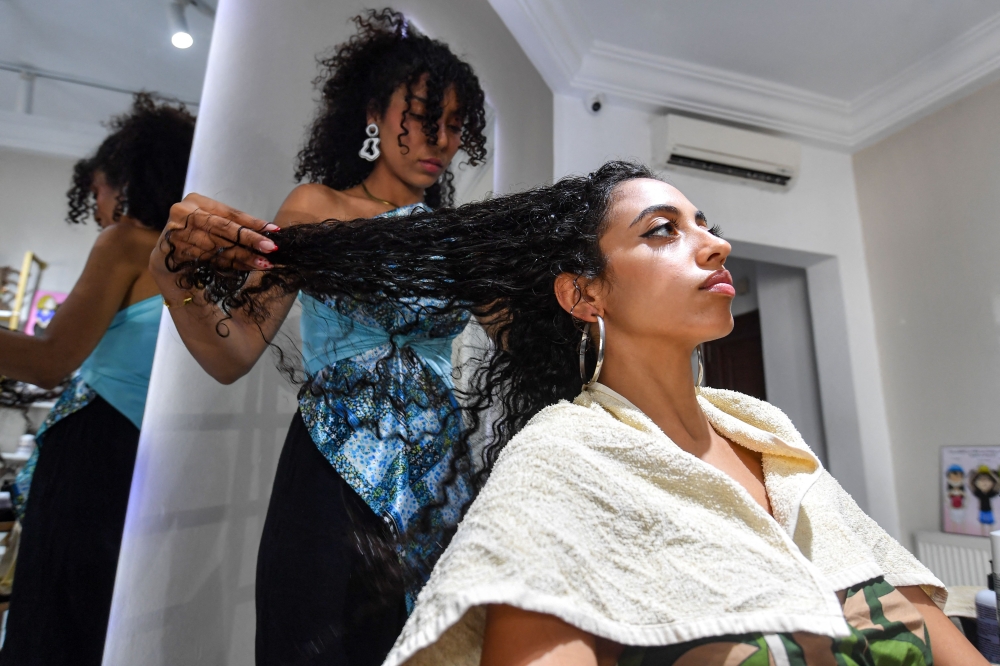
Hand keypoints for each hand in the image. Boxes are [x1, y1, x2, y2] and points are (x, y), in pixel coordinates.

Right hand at [155, 193, 278, 272]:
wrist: (168, 254)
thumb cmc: (197, 235)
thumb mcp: (214, 223)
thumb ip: (234, 225)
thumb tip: (268, 232)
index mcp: (196, 201)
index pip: (229, 214)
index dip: (253, 223)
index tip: (273, 231)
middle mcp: (183, 214)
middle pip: (224, 229)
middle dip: (250, 240)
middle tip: (271, 249)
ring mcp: (176, 233)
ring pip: (218, 247)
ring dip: (243, 257)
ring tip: (263, 264)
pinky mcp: (175, 252)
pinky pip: (209, 260)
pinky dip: (230, 265)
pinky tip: (247, 268)